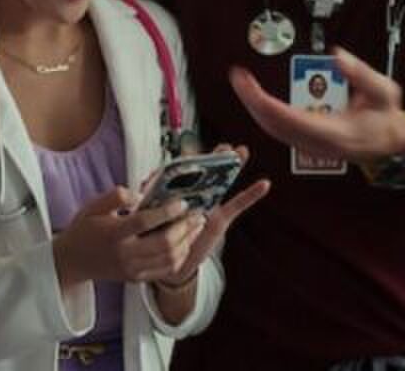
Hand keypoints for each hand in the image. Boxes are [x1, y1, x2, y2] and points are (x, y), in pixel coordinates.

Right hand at [53, 187, 203, 286]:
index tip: (181, 202)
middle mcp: (124, 254)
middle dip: (184, 228)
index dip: (166, 212)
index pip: (144, 222)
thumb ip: (116, 197)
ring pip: (168, 259)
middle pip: (163, 243)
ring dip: (187, 242)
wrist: (72, 261)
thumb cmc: (85, 230)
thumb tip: (139, 193)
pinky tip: (186, 243)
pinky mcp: (136, 278)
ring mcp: (132, 269)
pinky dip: (180, 257)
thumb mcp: (94, 206)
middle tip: (197, 214)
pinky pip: (165, 270)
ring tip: (196, 226)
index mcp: (112, 234)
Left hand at [156, 145, 270, 288]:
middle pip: (207, 171)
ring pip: (223, 182)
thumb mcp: (149, 214)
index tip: (191, 149)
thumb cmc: (159, 234)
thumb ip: (147, 199)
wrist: (169, 260)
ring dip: (234, 166)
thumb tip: (139, 186)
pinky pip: (237, 204)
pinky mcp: (220, 219)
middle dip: (217, 156)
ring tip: (242, 151)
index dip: (192, 157)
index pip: (186, 168)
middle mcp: (196, 194)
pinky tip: (264, 184)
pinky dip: (251, 194)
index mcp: (178, 190)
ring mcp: (210, 205)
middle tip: (226, 144)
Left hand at [230, 47, 404, 164]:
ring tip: (243, 81)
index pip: (289, 118)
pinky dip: (264, 112)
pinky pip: (279, 129)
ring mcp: (310, 147)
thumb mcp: (384, 92)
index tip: (248, 82)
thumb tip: (337, 54)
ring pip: (273, 129)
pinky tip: (256, 96)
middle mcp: (317, 144)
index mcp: (334, 133)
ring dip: (255, 106)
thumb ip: (361, 74)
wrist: (391, 145)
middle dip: (251, 101)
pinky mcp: (306, 144)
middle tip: (238, 76)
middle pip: (273, 125)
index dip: (263, 101)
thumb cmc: (385, 117)